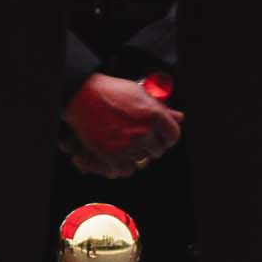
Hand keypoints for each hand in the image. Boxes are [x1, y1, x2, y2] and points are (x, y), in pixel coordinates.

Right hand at [61, 73, 181, 177]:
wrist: (82, 96)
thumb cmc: (109, 91)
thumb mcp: (139, 93)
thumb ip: (161, 108)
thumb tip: (179, 117)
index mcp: (154, 115)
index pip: (173, 136)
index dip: (166, 137)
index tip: (160, 137)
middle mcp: (144, 132)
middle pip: (158, 150)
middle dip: (149, 145)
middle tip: (135, 136)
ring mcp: (129, 146)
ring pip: (142, 160)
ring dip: (134, 153)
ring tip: (123, 141)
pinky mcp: (113, 156)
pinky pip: (127, 170)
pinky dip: (123, 165)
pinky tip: (118, 153)